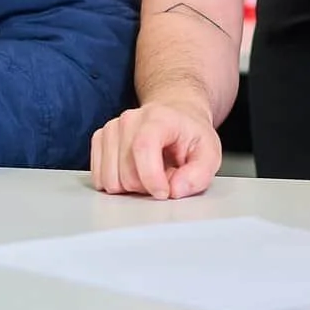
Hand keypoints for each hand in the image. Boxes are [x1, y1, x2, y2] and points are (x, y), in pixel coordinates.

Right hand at [89, 96, 220, 199]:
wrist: (175, 116)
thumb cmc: (190, 135)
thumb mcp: (210, 153)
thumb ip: (199, 174)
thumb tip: (176, 189)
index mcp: (158, 118)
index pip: (143, 147)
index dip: (151, 178)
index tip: (164, 193)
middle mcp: (129, 119)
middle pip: (126, 171)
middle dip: (146, 187)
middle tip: (163, 177)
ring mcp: (111, 128)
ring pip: (110, 179)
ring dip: (131, 187)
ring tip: (149, 174)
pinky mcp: (100, 140)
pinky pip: (99, 178)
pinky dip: (117, 183)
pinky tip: (134, 173)